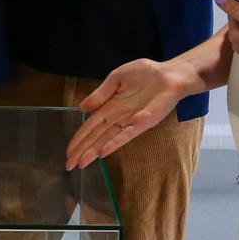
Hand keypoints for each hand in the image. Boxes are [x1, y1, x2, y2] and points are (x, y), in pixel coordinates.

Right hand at [65, 58, 183, 168]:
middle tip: (69, 165)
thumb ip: (100, 93)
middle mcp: (118, 118)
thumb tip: (81, 108)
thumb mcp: (117, 78)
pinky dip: (114, 144)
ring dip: (93, 152)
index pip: (90, 125)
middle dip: (82, 150)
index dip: (79, 138)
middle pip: (96, 137)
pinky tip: (102, 153)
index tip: (68, 152)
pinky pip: (126, 136)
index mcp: (110, 106)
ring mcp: (130, 122)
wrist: (170, 74)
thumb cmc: (145, 73)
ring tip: (81, 164)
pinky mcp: (143, 124)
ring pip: (107, 140)